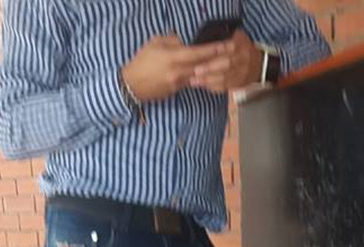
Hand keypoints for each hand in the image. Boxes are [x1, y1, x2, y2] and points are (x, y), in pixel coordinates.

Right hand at [121, 35, 235, 102]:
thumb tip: (184, 40)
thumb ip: (172, 40)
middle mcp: (178, 72)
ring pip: (199, 75)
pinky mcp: (176, 90)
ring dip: (211, 69)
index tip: (226, 44)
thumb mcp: (155, 43)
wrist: (131, 86)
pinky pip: (191, 81)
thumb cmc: (141, 62)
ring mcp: (178, 83)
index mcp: (173, 57)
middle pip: (203, 65)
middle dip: (218, 59)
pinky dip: (199, 76)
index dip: (213, 48)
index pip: (198, 52)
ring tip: (223, 63)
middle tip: (232, 53)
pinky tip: (208, 72)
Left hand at [190, 30, 262, 92]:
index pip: (228, 47)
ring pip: (224, 78)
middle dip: (209, 68)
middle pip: (226, 64)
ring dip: (208, 80)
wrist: (259, 65)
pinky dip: (213, 87)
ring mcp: (243, 72)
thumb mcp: (235, 36)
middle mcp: (244, 57)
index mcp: (241, 43)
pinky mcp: (240, 84)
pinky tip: (202, 86)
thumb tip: (202, 40)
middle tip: (194, 71)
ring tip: (193, 81)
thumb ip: (222, 37)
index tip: (198, 54)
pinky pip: (225, 87)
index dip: (214, 51)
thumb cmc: (241, 48)